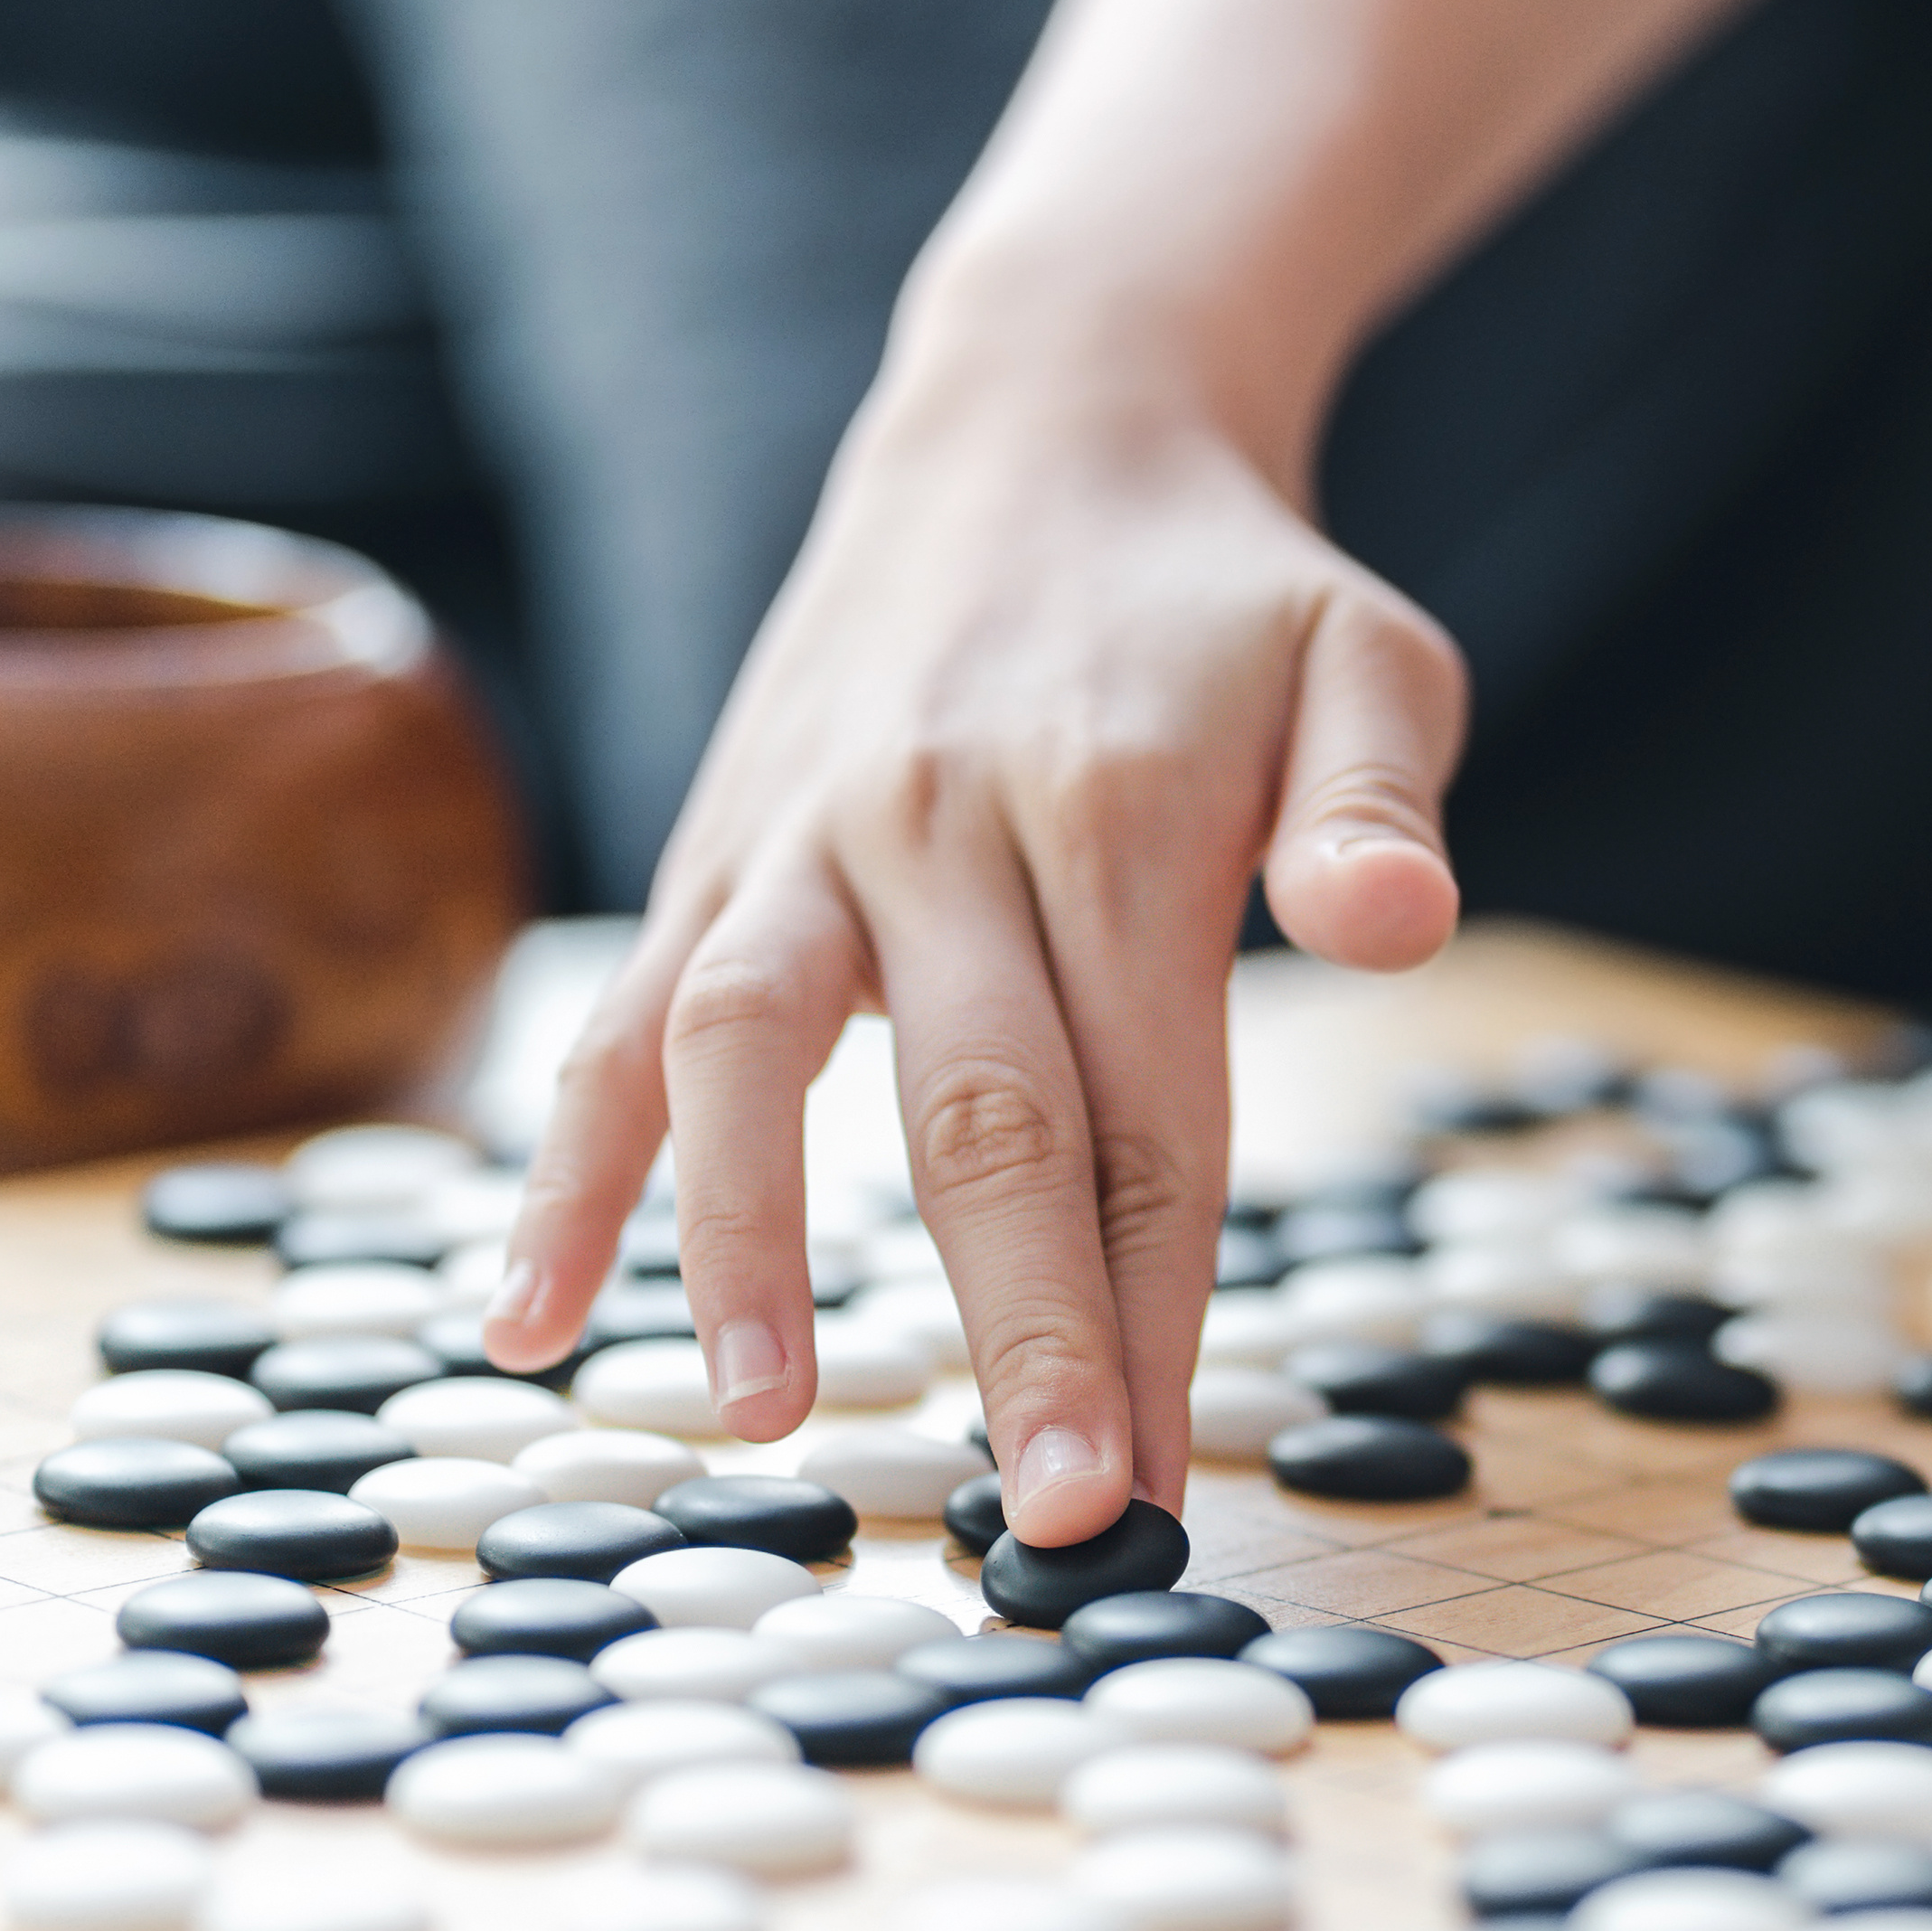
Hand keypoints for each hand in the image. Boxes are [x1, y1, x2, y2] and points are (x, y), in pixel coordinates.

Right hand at [480, 360, 1464, 1544]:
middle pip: (977, 1116)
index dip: (1151, 1310)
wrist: (1038, 415)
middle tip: (1053, 1515)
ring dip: (744, 1245)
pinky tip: (531, 1321)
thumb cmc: (1229, 589)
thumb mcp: (1370, 656)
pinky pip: (622, 1016)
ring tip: (770, 1418)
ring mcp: (807, 836)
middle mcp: (941, 824)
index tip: (1155, 1484)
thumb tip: (1400, 930)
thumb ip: (1383, 803)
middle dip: (1015, 1328)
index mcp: (1118, 813)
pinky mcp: (716, 843)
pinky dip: (569, 1169)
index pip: (1149, 1116)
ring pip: (745, 1052)